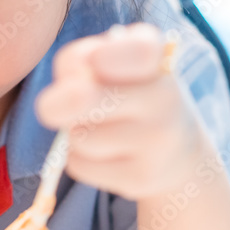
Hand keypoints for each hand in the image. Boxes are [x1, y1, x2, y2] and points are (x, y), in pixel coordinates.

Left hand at [35, 23, 206, 200]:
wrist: (178, 150)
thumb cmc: (128, 93)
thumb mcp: (109, 63)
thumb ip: (78, 61)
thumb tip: (64, 93)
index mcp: (157, 57)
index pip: (141, 51)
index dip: (112, 55)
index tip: (95, 61)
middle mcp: (165, 96)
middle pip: (86, 98)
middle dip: (60, 102)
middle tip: (52, 106)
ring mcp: (158, 141)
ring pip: (79, 135)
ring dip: (76, 132)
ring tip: (103, 128)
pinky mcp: (143, 178)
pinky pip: (80, 165)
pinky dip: (81, 160)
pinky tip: (108, 154)